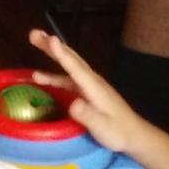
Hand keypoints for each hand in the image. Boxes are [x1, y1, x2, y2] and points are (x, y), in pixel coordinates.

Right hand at [26, 28, 149, 156]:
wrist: (134, 135)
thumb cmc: (119, 132)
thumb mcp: (102, 126)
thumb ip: (88, 115)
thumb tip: (74, 103)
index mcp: (94, 87)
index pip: (75, 67)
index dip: (62, 53)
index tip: (50, 39)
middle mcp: (92, 81)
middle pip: (70, 59)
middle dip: (52, 46)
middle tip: (33, 34)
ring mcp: (89, 85)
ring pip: (69, 65)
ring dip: (52, 54)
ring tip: (35, 43)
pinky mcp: (87, 92)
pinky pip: (67, 78)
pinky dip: (53, 74)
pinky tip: (39, 77)